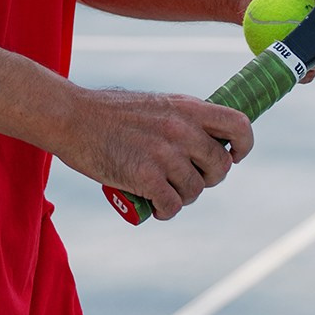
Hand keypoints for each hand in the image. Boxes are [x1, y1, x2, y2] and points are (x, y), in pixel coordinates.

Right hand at [51, 87, 252, 220]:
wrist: (72, 117)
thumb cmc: (110, 112)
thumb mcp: (157, 104)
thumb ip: (183, 119)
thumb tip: (206, 139)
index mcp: (187, 107)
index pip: (239, 125)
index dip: (242, 146)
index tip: (232, 156)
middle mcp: (181, 129)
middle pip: (220, 166)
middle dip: (207, 178)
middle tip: (185, 179)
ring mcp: (164, 153)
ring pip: (195, 191)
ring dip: (181, 197)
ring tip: (163, 191)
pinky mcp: (145, 177)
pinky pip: (172, 206)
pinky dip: (164, 211)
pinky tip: (153, 205)